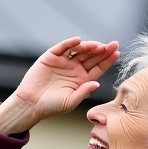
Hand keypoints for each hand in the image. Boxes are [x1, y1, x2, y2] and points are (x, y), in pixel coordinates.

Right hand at [0, 37, 120, 135]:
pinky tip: (78, 41)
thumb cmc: (51, 106)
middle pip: (92, 56)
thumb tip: (97, 84)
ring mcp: (63, 61)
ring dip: (89, 46)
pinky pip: (62, 47)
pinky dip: (69, 43)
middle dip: (103, 50)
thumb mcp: (70, 102)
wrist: (30, 104)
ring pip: (79, 50)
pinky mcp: (51, 57)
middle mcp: (75, 68)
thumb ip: (83, 92)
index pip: (99, 67)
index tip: (117, 53)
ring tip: (97, 46)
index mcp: (82, 79)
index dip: (108, 60)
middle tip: (113, 45)